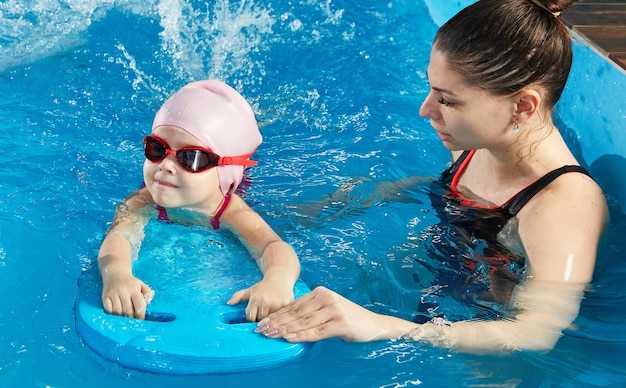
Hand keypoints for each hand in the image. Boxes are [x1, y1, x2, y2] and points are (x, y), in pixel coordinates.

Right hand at [101, 272, 154, 319]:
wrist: (115, 273)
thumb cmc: (130, 282)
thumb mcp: (141, 285)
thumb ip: (147, 293)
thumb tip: (148, 302)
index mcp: (134, 289)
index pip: (139, 305)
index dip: (140, 315)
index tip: (141, 320)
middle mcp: (123, 291)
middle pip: (128, 310)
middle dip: (131, 318)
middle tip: (133, 320)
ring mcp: (113, 294)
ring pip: (117, 312)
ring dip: (121, 317)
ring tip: (125, 318)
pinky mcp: (105, 297)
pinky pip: (108, 310)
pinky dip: (112, 314)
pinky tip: (116, 314)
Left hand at [227, 278, 294, 321]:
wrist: (280, 277)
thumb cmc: (264, 286)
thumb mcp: (250, 290)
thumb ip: (238, 296)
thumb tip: (229, 303)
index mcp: (255, 298)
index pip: (250, 317)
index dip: (251, 320)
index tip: (253, 319)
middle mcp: (265, 301)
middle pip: (260, 320)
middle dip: (260, 321)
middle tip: (262, 319)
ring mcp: (276, 303)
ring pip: (271, 320)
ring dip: (270, 320)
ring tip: (270, 317)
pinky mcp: (286, 305)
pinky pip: (281, 316)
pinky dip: (279, 317)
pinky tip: (279, 316)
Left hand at [254, 286, 393, 341]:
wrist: (374, 325)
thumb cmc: (349, 319)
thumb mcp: (328, 310)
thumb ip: (311, 312)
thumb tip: (286, 322)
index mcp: (321, 293)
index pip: (294, 306)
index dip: (277, 315)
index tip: (262, 323)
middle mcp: (326, 298)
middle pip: (296, 313)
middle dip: (276, 322)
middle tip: (260, 330)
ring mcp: (334, 310)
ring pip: (303, 322)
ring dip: (284, 329)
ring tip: (270, 335)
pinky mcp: (340, 323)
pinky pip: (316, 331)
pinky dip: (301, 335)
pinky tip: (289, 338)